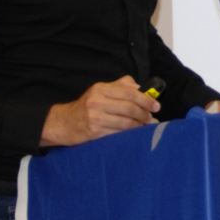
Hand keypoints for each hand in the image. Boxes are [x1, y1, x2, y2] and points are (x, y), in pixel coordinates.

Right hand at [41, 77, 159, 145]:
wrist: (64, 123)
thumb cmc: (85, 106)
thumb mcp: (99, 91)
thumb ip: (119, 85)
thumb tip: (139, 87)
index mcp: (100, 89)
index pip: (129, 93)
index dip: (146, 100)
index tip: (156, 106)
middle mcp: (97, 102)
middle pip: (129, 108)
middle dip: (144, 115)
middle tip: (151, 119)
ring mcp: (95, 118)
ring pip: (126, 123)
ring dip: (139, 126)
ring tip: (145, 127)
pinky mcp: (95, 133)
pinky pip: (118, 134)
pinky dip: (129, 134)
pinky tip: (134, 134)